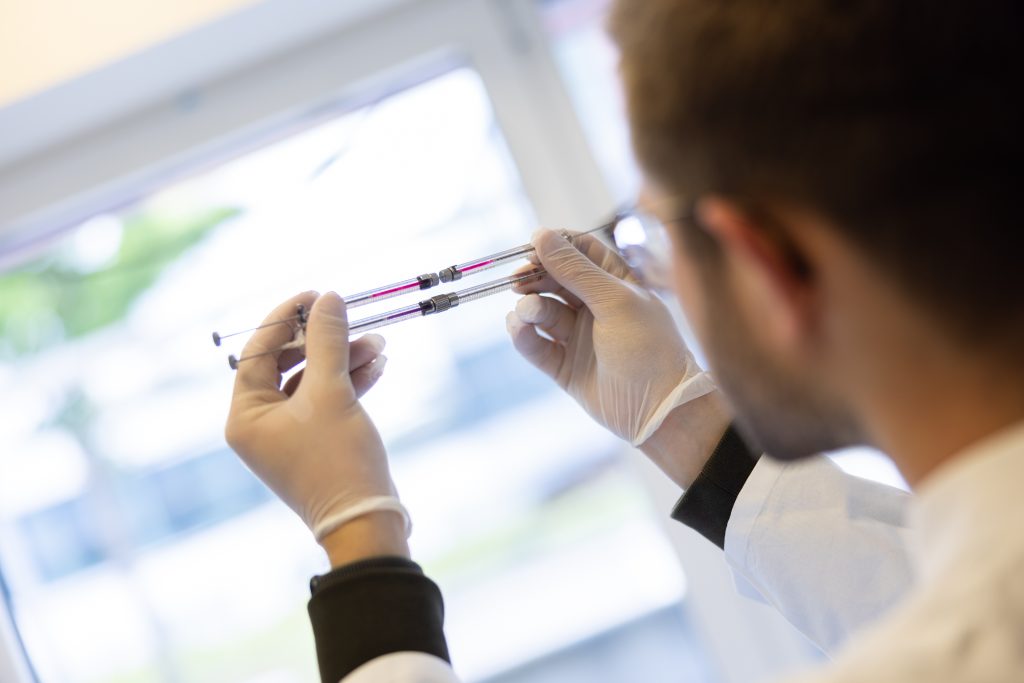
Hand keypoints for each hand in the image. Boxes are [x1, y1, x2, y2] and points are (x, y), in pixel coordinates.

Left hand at [225, 291, 408, 564]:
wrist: (366, 520)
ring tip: (379, 342)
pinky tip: (377, 364)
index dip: (287, 319)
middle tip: (350, 317)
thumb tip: (328, 299)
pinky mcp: (317, 442)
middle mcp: (260, 425)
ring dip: (344, 359)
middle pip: (288, 364)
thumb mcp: (331, 392)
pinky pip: (328, 400)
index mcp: (246, 416)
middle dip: (325, 341)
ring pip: (314, 381)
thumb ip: (328, 341)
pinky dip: (350, 382)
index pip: (257, 352)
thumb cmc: (337, 459)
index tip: (315, 296)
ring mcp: (289, 435)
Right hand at [507, 230, 729, 487]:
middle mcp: (596, 306)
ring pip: (542, 310)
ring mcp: (579, 336)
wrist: (659, 410)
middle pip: (555, 278)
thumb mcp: (615, 300)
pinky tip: (518, 328)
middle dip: (535, 276)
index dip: (556, 246)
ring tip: (529, 312)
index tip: (533, 246)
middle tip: (518, 280)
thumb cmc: (648, 348)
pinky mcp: (564, 366)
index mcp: (617, 283)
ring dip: (530, 307)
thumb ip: (576, 269)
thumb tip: (541, 235)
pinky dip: (523, 334)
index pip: (581, 251)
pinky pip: (535, 344)